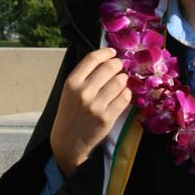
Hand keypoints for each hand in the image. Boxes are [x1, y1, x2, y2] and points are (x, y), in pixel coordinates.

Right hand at [50, 48, 131, 176]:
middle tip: (119, 67)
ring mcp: (96, 105)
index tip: (112, 52)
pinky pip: (125, 98)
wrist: (68, 141)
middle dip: (118, 65)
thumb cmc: (70, 113)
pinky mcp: (107, 117)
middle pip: (109, 67)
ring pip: (120, 81)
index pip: (92, 58)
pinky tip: (123, 94)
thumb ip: (85, 76)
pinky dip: (127, 93)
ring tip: (121, 82)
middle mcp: (83, 92)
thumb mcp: (69, 91)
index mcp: (72, 82)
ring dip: (123, 79)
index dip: (106, 52)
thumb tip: (107, 59)